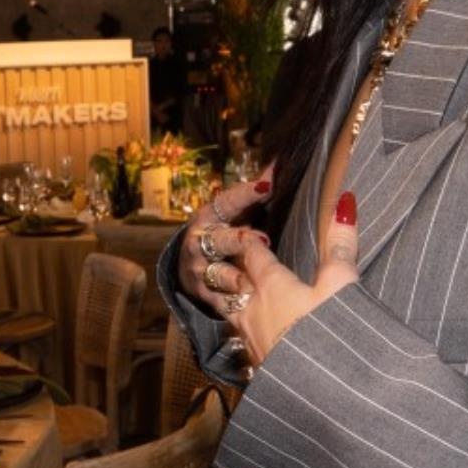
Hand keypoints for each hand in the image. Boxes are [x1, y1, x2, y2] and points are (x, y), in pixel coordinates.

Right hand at [175, 171, 272, 308]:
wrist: (190, 266)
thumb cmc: (222, 232)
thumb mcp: (232, 212)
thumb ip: (254, 192)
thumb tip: (277, 165)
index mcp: (209, 216)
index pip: (227, 202)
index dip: (246, 194)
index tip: (268, 185)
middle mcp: (200, 241)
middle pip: (219, 240)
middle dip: (238, 240)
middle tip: (263, 241)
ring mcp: (199, 269)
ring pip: (219, 273)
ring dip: (237, 276)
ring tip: (254, 280)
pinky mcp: (202, 293)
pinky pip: (220, 299)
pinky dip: (234, 300)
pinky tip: (250, 303)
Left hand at [196, 188, 361, 367]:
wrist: (321, 396)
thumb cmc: (330, 334)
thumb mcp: (340, 284)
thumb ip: (340, 244)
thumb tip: (344, 202)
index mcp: (271, 284)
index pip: (253, 252)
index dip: (252, 239)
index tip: (251, 231)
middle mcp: (252, 308)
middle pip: (231, 278)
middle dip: (231, 264)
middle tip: (228, 254)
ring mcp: (249, 338)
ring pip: (229, 309)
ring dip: (230, 297)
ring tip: (235, 291)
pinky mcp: (253, 365)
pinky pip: (238, 338)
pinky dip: (240, 328)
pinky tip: (250, 335)